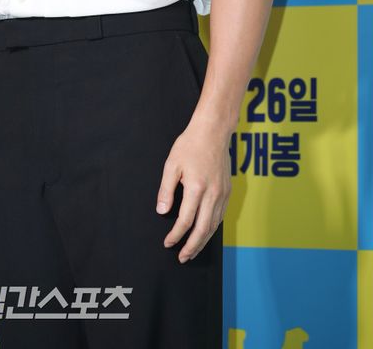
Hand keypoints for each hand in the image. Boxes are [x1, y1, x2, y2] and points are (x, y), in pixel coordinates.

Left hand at [155, 119, 231, 262]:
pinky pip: (220, 216)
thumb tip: (162, 212)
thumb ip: (166, 190)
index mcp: (196, 188)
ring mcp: (223, 194)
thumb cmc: (190, 145)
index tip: (168, 243)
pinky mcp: (228, 191)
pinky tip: (205, 233)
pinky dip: (212, 229)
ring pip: (214, 225)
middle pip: (203, 229)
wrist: (213, 131)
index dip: (176, 235)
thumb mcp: (172, 164)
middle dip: (192, 246)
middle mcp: (212, 194)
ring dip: (203, 241)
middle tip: (182, 258)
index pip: (185, 221)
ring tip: (192, 250)